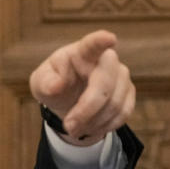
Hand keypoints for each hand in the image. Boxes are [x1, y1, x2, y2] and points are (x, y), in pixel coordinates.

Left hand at [29, 30, 134, 145]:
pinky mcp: (129, 92)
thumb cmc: (53, 84)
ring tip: (74, 129)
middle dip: (86, 110)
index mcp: (81, 52)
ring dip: (93, 122)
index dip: (101, 41)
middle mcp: (106, 60)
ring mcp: (121, 75)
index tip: (109, 38)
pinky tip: (89, 127)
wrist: (68, 98)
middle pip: (104, 84)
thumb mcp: (41, 83)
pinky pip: (123, 113)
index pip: (92, 44)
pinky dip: (104, 126)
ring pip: (114, 103)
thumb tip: (56, 86)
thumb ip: (45, 83)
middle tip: (69, 127)